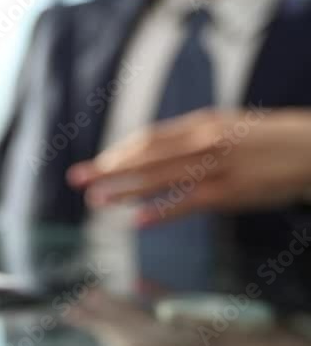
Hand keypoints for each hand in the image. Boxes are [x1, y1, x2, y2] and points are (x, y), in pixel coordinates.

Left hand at [67, 109, 310, 224]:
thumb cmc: (269, 140)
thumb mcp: (229, 127)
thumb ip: (194, 138)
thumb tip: (159, 151)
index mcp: (203, 123)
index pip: (150, 139)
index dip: (120, 153)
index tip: (98, 165)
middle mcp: (204, 141)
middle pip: (145, 157)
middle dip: (108, 169)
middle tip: (77, 178)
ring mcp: (217, 167)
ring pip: (160, 179)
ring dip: (125, 190)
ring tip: (96, 200)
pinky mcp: (230, 192)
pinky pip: (188, 203)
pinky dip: (161, 212)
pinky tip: (137, 222)